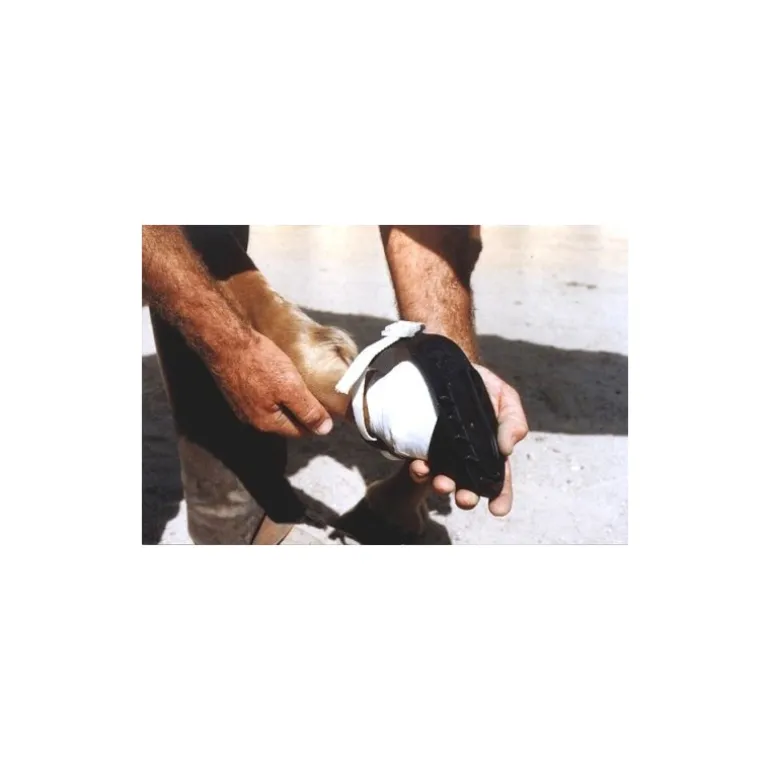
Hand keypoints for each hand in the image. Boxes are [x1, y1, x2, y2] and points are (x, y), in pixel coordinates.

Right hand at [212, 331, 333, 437]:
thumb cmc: (258, 362)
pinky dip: (273, 388)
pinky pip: (262, 395)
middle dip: (302, 409)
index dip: (317, 419)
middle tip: (316, 391)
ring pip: (274, 407)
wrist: (225, 340)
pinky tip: (277, 374)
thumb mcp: (291, 387)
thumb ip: (307, 410)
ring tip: (298, 381)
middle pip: (287, 420)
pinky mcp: (237, 390)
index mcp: (267, 422)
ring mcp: (242, 405)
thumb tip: (324, 430)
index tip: (328, 405)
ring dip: (287, 398)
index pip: (301, 431)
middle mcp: (253, 419)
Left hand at [408, 364, 528, 514]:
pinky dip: (419, 468)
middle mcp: (464, 458)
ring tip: (442, 483)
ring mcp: (441, 454)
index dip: (500, 497)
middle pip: (467, 485)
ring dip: (441, 485)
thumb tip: (509, 447)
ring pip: (441, 478)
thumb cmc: (481, 386)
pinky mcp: (419, 445)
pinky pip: (418, 462)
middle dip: (466, 496)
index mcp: (489, 452)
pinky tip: (420, 466)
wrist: (448, 367)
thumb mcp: (505, 398)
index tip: (498, 510)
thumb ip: (514, 421)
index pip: (497, 480)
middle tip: (465, 498)